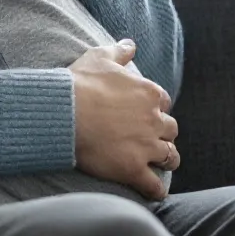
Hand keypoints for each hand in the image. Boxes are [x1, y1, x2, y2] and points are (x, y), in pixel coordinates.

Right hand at [69, 40, 178, 198]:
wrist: (64, 113)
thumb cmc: (80, 84)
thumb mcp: (99, 57)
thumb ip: (119, 51)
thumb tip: (131, 44)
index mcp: (149, 93)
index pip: (163, 102)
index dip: (154, 108)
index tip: (144, 112)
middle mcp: (154, 120)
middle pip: (171, 129)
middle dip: (163, 134)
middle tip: (150, 138)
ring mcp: (146, 146)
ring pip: (170, 157)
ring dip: (166, 160)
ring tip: (158, 164)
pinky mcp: (133, 169)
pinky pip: (154, 186)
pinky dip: (155, 190)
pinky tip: (152, 191)